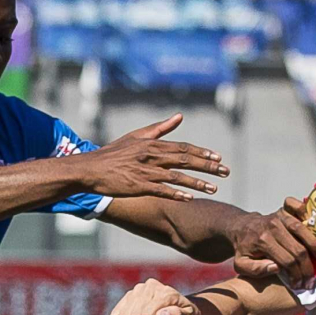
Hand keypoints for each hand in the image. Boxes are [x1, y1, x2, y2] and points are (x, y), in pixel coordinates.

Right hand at [73, 115, 227, 201]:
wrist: (90, 168)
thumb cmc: (113, 153)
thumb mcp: (137, 136)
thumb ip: (160, 128)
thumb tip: (179, 116)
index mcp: (152, 144)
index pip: (183, 148)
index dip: (202, 153)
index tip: (218, 158)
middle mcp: (151, 156)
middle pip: (185, 160)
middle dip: (208, 166)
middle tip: (225, 172)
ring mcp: (145, 171)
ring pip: (177, 176)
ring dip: (197, 183)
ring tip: (214, 188)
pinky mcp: (138, 186)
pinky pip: (162, 190)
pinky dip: (176, 193)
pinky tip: (189, 198)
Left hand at [229, 195, 315, 281]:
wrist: (240, 227)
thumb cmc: (244, 248)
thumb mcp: (241, 264)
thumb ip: (256, 269)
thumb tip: (277, 267)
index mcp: (263, 241)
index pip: (286, 261)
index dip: (296, 275)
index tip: (299, 285)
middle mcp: (273, 227)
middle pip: (298, 249)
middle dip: (307, 267)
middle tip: (311, 280)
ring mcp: (279, 216)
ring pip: (302, 230)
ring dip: (314, 245)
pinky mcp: (283, 210)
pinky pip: (296, 206)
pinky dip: (305, 210)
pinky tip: (313, 224)